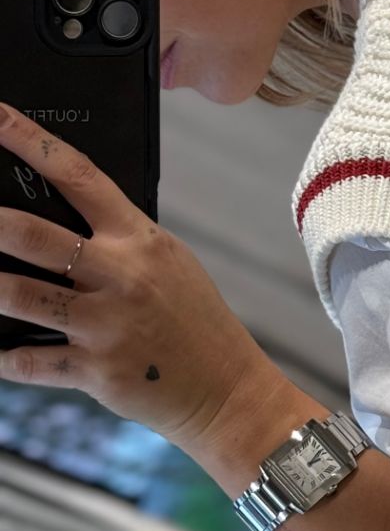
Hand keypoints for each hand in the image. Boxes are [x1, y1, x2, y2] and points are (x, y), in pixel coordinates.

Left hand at [0, 100, 276, 453]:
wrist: (227, 388)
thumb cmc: (195, 323)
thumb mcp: (168, 264)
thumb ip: (117, 242)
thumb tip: (56, 223)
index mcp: (140, 239)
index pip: (78, 175)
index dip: (28, 141)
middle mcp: (122, 274)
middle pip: (32, 234)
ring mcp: (106, 324)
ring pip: (18, 295)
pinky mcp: (95, 370)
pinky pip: (30, 360)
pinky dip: (5, 356)